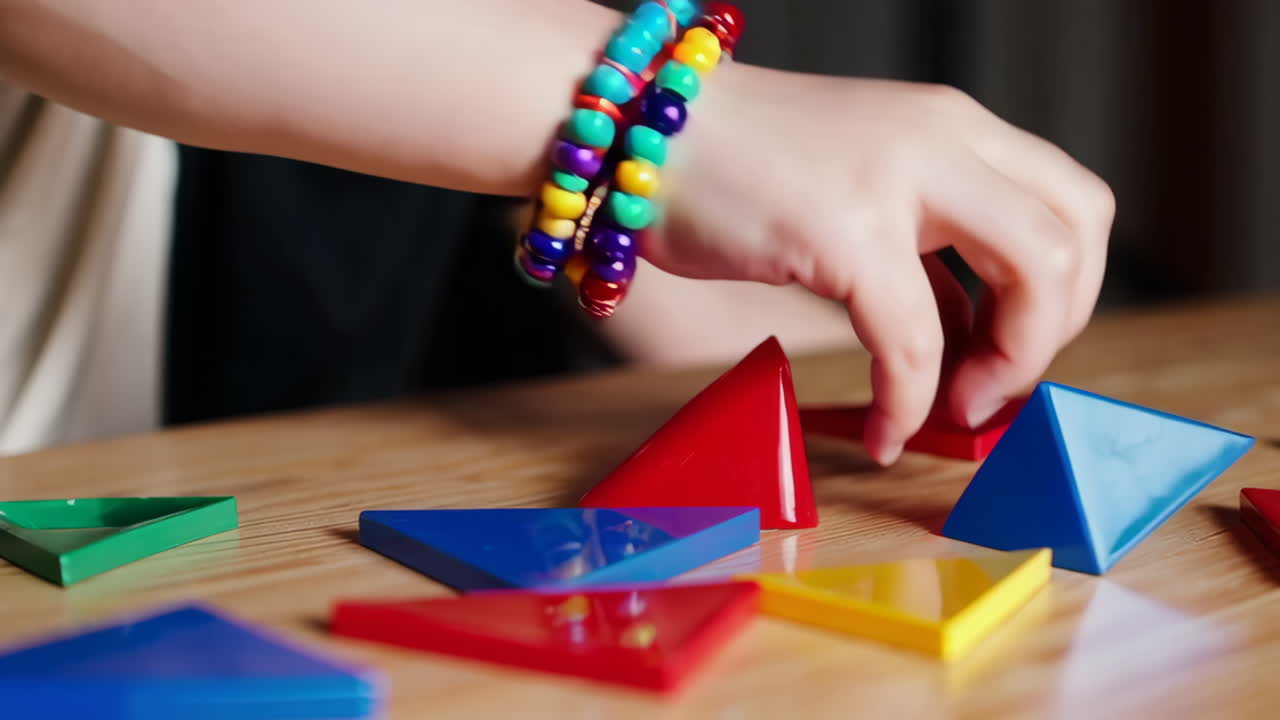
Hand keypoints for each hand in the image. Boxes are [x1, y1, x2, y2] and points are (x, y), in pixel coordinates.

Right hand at [651, 64, 1114, 464]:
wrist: (641, 129)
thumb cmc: (737, 169)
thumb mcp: (860, 187)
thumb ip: (923, 244)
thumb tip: (968, 334)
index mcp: (952, 126)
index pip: (1076, 205)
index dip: (1066, 295)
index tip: (1009, 349)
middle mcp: (943, 137)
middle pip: (1077, 237)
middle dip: (1053, 333)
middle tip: (995, 385)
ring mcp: (898, 178)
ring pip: (1034, 276)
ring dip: (1008, 366)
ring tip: (953, 409)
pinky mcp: (844, 232)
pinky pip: (913, 343)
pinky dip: (910, 402)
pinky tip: (884, 430)